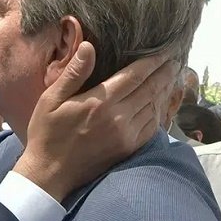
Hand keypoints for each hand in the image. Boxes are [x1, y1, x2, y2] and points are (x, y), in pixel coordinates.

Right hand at [14, 42, 176, 201]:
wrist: (49, 173)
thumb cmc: (46, 133)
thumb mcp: (51, 99)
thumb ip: (74, 73)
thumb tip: (89, 46)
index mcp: (100, 101)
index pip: (135, 75)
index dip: (153, 61)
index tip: (166, 51)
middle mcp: (118, 117)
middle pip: (151, 89)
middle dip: (164, 73)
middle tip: (175, 60)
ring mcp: (126, 135)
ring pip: (154, 107)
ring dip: (164, 90)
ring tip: (170, 77)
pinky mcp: (127, 148)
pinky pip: (151, 127)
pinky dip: (159, 112)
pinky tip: (159, 104)